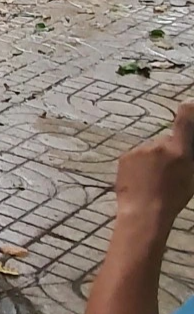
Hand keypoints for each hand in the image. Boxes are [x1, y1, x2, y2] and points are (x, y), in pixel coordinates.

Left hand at [115, 101, 193, 235]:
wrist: (143, 211)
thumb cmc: (174, 198)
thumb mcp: (192, 177)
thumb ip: (189, 157)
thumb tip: (184, 150)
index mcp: (179, 150)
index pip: (184, 121)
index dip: (188, 109)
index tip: (189, 102)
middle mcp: (158, 145)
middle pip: (166, 141)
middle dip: (169, 150)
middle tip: (170, 170)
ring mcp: (140, 149)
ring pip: (150, 150)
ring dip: (153, 159)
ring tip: (154, 179)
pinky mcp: (125, 156)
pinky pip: (136, 156)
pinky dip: (139, 164)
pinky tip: (142, 180)